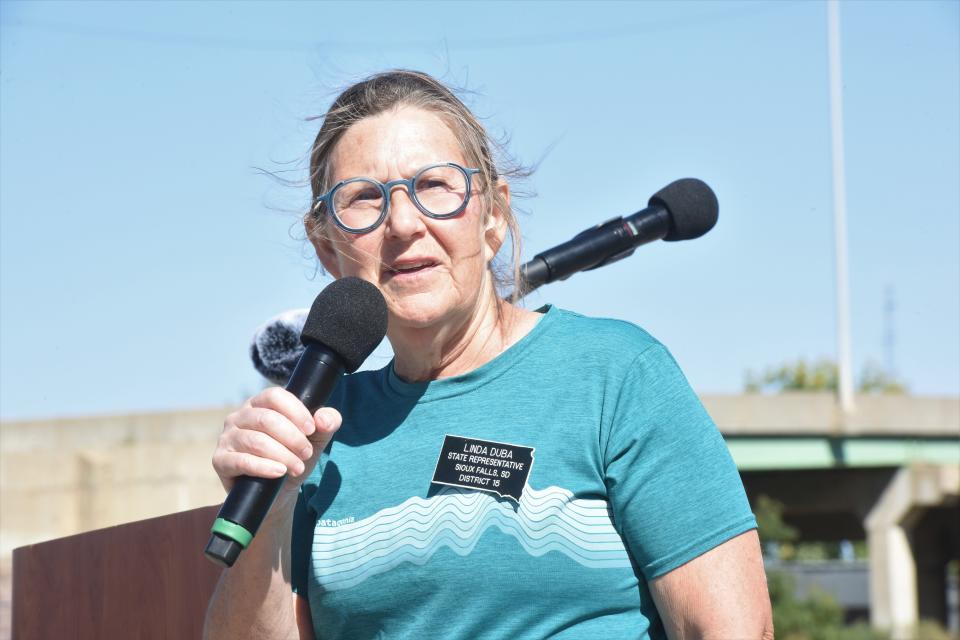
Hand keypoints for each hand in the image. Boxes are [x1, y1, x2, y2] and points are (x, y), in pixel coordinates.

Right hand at [212, 387, 341, 498]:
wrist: (277, 494)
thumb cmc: (294, 458)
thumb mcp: (316, 440)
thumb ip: (327, 424)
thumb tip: (325, 419)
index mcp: (260, 404)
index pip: (275, 396)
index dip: (296, 411)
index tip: (312, 429)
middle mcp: (239, 416)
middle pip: (266, 419)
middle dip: (292, 438)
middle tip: (307, 453)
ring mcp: (227, 438)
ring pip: (256, 441)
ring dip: (283, 455)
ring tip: (298, 467)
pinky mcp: (220, 460)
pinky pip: (241, 461)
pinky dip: (264, 467)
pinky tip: (279, 472)